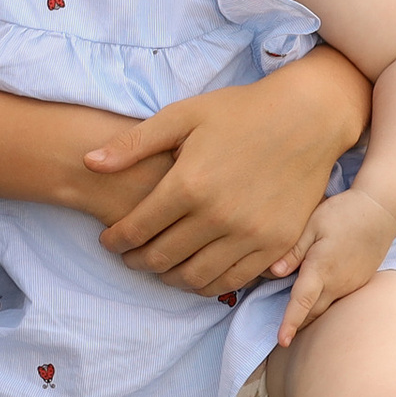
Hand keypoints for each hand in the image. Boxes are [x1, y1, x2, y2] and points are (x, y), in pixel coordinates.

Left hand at [89, 52, 366, 292]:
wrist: (307, 118)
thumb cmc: (239, 112)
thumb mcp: (182, 116)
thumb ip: (133, 144)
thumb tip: (89, 162)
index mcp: (189, 184)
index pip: (137, 229)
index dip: (116, 240)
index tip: (108, 241)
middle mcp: (218, 216)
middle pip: (162, 258)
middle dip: (137, 261)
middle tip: (129, 257)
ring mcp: (250, 234)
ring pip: (196, 278)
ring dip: (170, 278)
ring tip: (160, 267)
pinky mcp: (276, 245)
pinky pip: (234, 280)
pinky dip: (209, 284)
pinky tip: (196, 273)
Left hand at [273, 189, 395, 343]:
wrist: (380, 212)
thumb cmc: (343, 214)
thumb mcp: (312, 225)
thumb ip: (293, 250)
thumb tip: (274, 272)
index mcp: (322, 268)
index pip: (303, 301)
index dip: (290, 322)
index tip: (282, 341)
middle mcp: (338, 282)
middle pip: (313, 312)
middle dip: (297, 325)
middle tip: (280, 337)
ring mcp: (350, 285)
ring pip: (326, 308)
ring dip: (310, 316)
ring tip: (293, 321)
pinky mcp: (358, 282)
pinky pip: (337, 299)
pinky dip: (323, 304)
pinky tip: (313, 299)